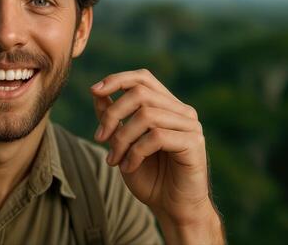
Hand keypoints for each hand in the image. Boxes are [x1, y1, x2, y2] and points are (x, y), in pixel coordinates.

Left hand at [91, 69, 222, 239]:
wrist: (172, 209)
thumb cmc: (149, 176)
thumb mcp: (122, 143)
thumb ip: (113, 117)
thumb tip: (97, 92)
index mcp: (167, 106)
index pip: (143, 78)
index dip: (117, 79)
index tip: (94, 91)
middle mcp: (181, 111)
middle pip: (140, 93)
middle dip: (112, 114)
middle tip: (99, 138)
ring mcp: (190, 125)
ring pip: (146, 115)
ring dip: (122, 138)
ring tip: (113, 159)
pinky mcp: (194, 143)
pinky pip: (156, 137)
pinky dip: (135, 152)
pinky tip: (128, 167)